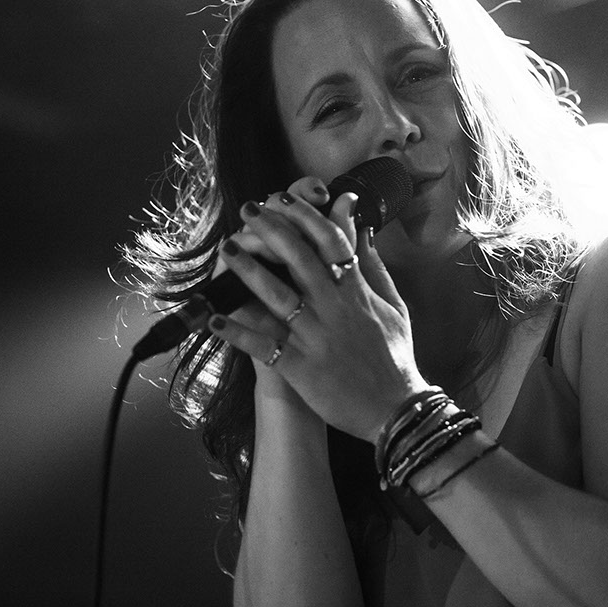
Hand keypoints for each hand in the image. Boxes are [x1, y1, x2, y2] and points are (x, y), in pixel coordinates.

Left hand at [207, 176, 428, 441]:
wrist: (395, 409)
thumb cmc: (394, 358)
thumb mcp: (395, 307)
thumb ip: (376, 268)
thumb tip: (363, 231)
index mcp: (358, 293)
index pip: (332, 242)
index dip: (306, 216)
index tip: (285, 198)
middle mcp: (335, 309)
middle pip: (300, 259)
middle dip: (273, 230)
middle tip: (249, 210)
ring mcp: (316, 337)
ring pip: (277, 296)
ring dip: (248, 271)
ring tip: (227, 249)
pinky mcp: (300, 366)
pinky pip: (263, 345)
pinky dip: (237, 332)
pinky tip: (213, 319)